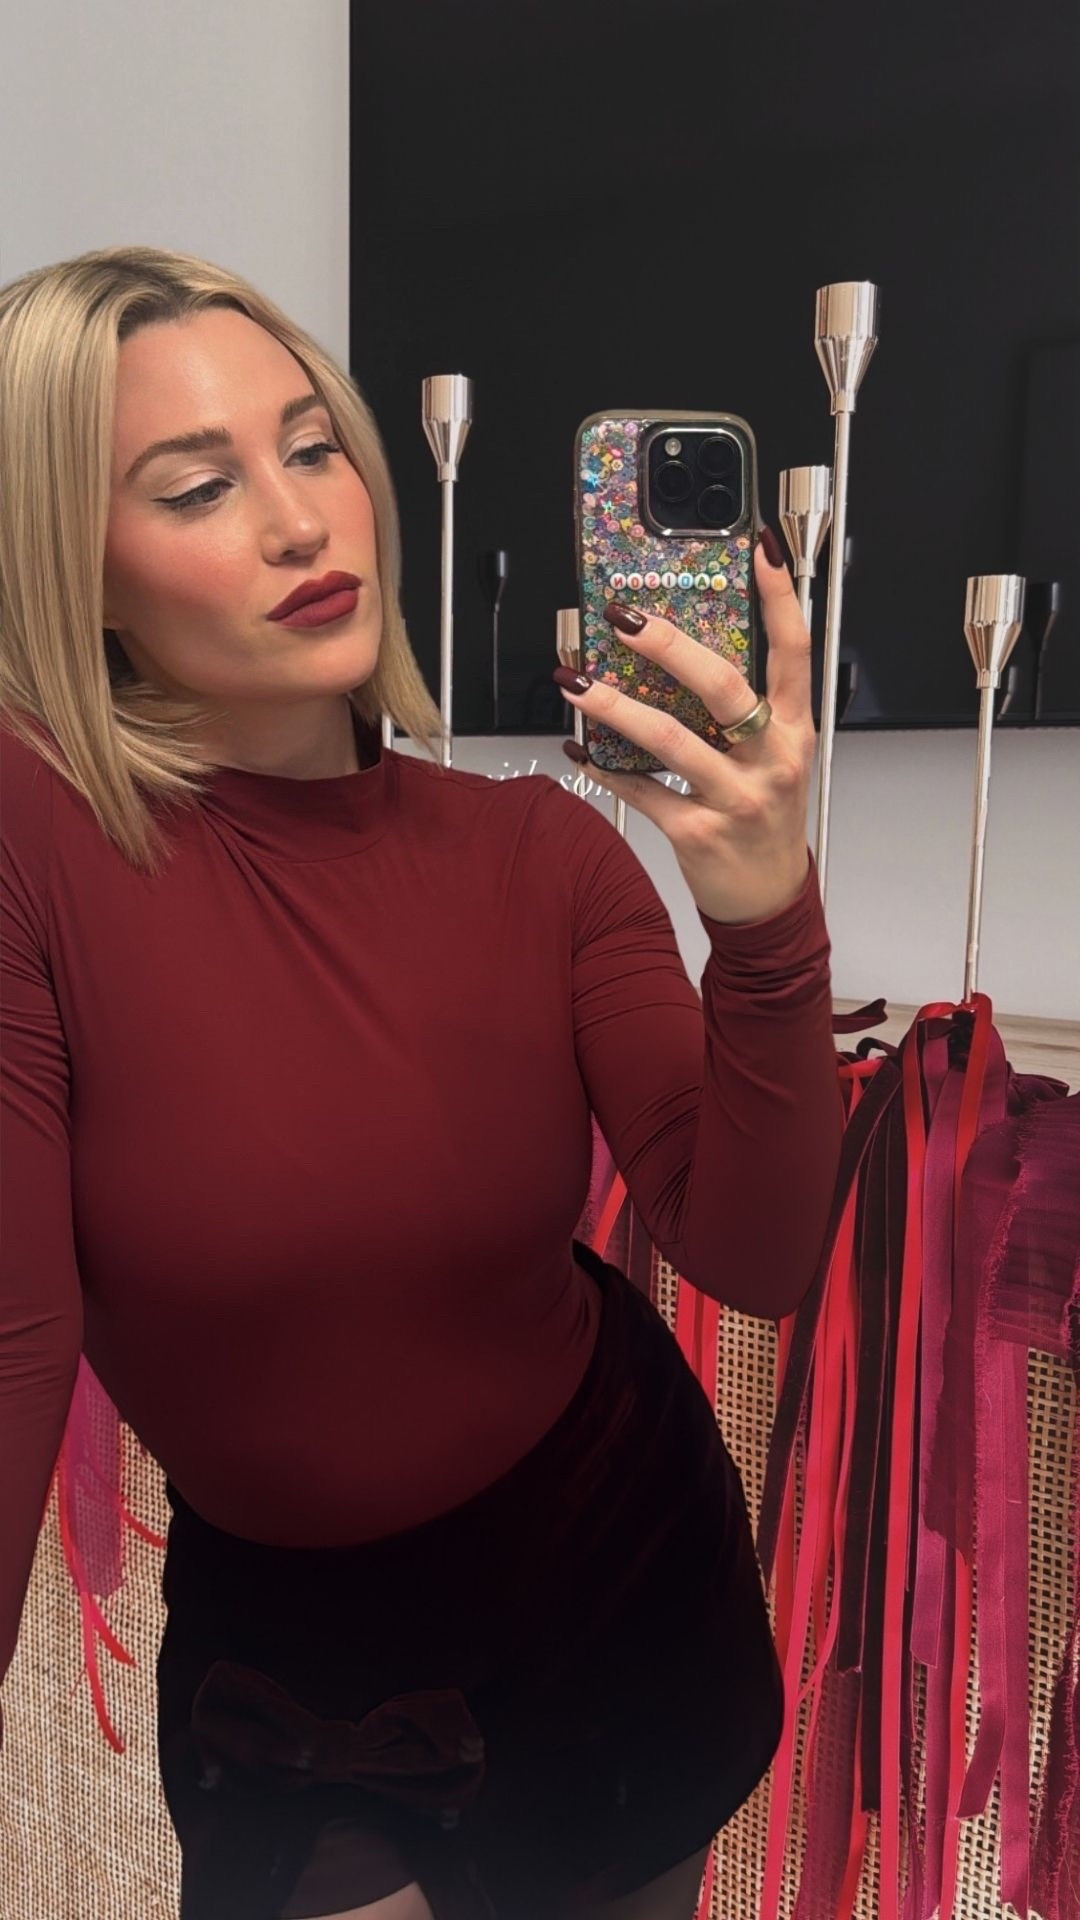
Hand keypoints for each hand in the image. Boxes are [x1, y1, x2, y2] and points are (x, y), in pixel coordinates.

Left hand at [555, 531, 815, 924]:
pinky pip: (642, 791)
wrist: (769, 899)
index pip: (794, 651)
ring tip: (575, 681)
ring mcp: (736, 798)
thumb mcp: (774, 757)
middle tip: (625, 617)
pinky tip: (578, 748)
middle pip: (724, 689)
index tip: (759, 549)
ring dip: (615, 707)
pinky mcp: (697, 833)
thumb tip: (684, 652)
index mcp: (794, 729)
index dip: (779, 598)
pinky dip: (604, 769)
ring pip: (671, 740)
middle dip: (670, 647)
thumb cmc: (766, 817)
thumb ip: (746, 711)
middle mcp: (771, 759)